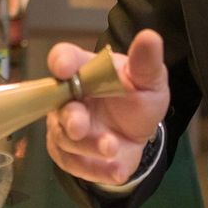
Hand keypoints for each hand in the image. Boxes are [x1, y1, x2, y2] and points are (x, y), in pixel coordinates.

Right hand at [44, 30, 169, 184]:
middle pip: (58, 105)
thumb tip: (150, 36)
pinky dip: (96, 170)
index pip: (64, 58)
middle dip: (69, 117)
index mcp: (84, 70)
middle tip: (79, 126)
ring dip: (88, 145)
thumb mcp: (149, 81)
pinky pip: (75, 164)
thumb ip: (145, 62)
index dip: (61, 62)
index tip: (63, 67)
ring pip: (65, 138)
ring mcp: (65, 127)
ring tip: (112, 148)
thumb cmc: (137, 98)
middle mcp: (68, 97)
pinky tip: (116, 170)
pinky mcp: (69, 155)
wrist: (139, 134)